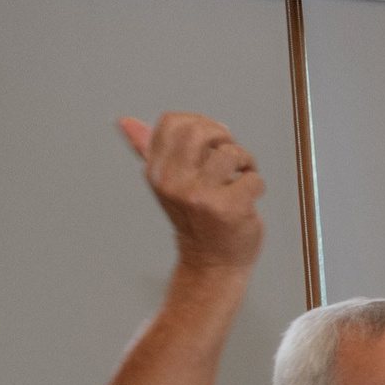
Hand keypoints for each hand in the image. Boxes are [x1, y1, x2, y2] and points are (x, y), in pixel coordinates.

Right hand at [118, 113, 262, 270]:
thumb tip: (127, 121)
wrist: (212, 262)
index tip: (212, 141)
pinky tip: (247, 197)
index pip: (172, 122)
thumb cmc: (195, 218)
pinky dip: (257, 185)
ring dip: (245, 161)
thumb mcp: (168, 183)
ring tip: (241, 175)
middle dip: (224, 137)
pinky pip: (253, 178)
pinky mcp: (228, 209)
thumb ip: (149, 150)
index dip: (200, 122)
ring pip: (231, 152)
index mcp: (156, 171)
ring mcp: (200, 196)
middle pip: (200, 130)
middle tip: (230, 156)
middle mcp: (173, 182)